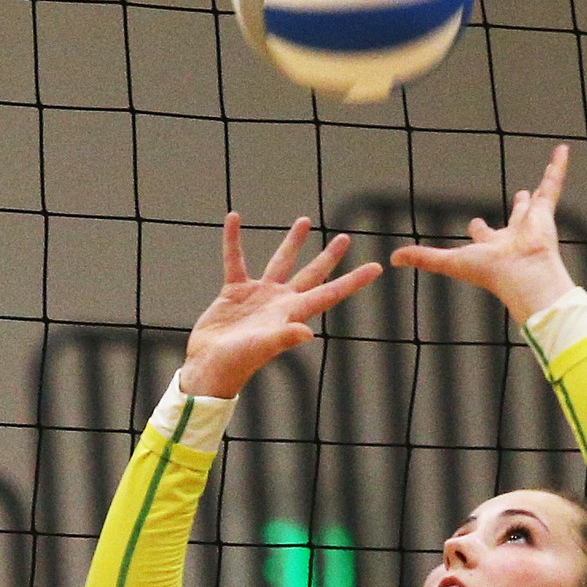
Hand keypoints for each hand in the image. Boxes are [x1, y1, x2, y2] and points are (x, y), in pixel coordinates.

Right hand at [179, 214, 381, 397]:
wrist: (209, 368)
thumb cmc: (237, 363)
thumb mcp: (262, 348)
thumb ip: (284, 338)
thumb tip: (308, 333)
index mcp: (293, 313)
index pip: (330, 293)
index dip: (354, 280)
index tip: (377, 267)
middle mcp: (281, 302)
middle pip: (311, 273)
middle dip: (328, 256)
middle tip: (345, 238)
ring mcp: (259, 295)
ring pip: (280, 262)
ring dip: (292, 242)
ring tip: (304, 220)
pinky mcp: (235, 291)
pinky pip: (236, 260)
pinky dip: (233, 240)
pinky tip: (234, 218)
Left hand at [389, 144, 575, 324]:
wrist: (524, 277)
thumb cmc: (490, 273)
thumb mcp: (450, 262)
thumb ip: (424, 258)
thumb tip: (393, 259)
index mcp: (493, 247)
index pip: (484, 234)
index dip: (479, 229)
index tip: (475, 224)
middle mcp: (514, 234)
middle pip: (515, 217)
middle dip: (518, 209)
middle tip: (520, 197)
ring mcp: (532, 223)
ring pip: (538, 199)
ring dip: (542, 187)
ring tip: (551, 169)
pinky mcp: (546, 213)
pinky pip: (553, 184)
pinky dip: (558, 167)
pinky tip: (563, 150)